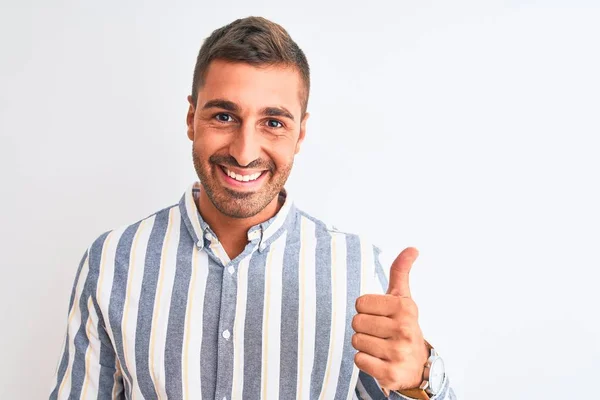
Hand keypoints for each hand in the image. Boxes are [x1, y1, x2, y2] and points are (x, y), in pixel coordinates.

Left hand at [352, 247, 428, 391]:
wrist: (418, 365)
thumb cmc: (403, 326)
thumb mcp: (403, 298)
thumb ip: (401, 272)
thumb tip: (412, 248)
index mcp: (405, 308)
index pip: (360, 303)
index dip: (366, 310)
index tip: (381, 316)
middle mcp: (404, 330)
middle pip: (357, 322)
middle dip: (365, 328)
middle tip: (381, 333)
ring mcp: (399, 353)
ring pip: (356, 342)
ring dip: (365, 345)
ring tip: (381, 346)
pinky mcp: (390, 374)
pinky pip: (359, 360)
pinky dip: (365, 361)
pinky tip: (380, 360)